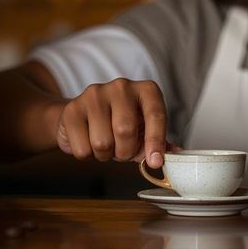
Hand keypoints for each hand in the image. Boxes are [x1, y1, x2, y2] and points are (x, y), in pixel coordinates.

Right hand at [54, 78, 169, 166]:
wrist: (83, 116)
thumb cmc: (119, 124)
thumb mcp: (144, 131)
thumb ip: (160, 143)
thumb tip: (174, 154)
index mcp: (146, 90)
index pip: (155, 115)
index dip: (156, 142)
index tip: (155, 162)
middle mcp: (122, 87)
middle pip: (125, 130)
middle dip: (125, 152)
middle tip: (123, 151)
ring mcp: (95, 94)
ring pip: (102, 142)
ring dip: (106, 155)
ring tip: (106, 144)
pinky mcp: (73, 108)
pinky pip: (82, 148)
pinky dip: (87, 155)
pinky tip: (88, 141)